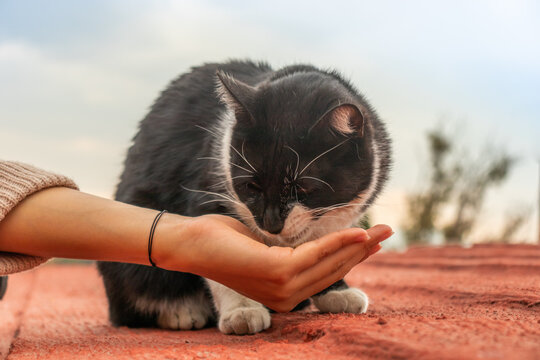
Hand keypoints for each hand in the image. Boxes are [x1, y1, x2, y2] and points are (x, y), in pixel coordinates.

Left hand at [156, 214, 391, 311]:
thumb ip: (293, 250)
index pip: (327, 275)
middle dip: (363, 251)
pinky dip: (339, 242)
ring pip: (330, 263)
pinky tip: (357, 232)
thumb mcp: (267, 247)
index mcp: (285, 294)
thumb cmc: (226, 241)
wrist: (192, 242)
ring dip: (358, 245)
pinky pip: (316, 254)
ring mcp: (282, 288)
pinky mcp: (277, 274)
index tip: (373, 243)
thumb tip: (318, 240)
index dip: (353, 258)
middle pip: (334, 270)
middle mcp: (286, 297)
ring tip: (381, 231)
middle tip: (387, 232)